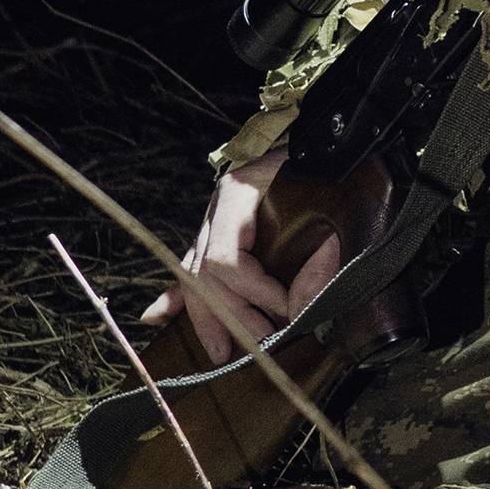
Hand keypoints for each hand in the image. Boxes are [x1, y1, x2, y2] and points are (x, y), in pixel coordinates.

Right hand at [140, 150, 343, 365]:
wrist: (326, 137)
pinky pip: (192, 266)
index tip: (288, 308)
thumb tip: (303, 309)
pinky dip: (176, 294)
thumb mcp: (333, 205)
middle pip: (205, 274)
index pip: (226, 259)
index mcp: (239, 195)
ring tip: (220, 351)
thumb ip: (323, 258)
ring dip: (205, 318)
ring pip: (193, 275)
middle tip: (263, 341)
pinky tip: (156, 315)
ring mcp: (214, 220)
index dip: (253, 292)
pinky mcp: (220, 231)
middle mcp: (218, 209)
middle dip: (229, 316)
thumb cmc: (331, 168)